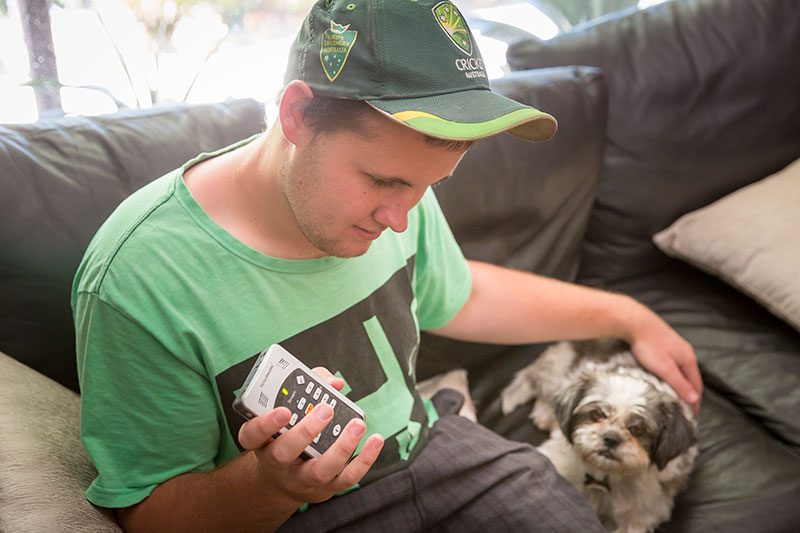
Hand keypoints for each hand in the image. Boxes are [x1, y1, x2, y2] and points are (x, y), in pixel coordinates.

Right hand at [237, 367, 383, 504]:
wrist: (283, 480)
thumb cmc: (287, 434)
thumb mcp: (285, 411)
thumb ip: (308, 387)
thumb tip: (333, 382)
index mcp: (262, 442)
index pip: (252, 435)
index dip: (266, 424)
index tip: (284, 410)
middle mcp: (278, 464)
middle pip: (285, 452)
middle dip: (306, 431)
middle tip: (326, 409)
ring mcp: (302, 479)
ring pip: (319, 470)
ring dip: (341, 447)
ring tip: (357, 424)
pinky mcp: (326, 488)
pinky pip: (347, 478)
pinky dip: (364, 460)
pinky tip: (376, 440)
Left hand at [625, 307, 702, 414]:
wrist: (634, 320)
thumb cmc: (649, 345)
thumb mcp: (665, 368)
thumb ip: (679, 384)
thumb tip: (694, 399)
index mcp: (688, 359)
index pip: (697, 385)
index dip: (695, 401)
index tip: (691, 415)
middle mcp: (685, 352)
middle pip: (690, 377)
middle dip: (689, 393)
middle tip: (684, 409)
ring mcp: (674, 346)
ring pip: (681, 370)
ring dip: (680, 383)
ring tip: (675, 396)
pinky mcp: (663, 343)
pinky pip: (671, 363)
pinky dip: (671, 374)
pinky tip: (663, 377)